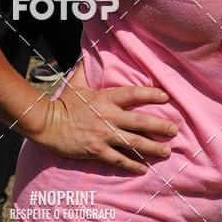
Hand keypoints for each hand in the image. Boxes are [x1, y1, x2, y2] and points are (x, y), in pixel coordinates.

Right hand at [31, 65, 177, 173]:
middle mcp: (109, 117)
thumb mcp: (76, 83)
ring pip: (134, 142)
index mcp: (105, 99)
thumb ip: (84, 69)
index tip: (166, 96)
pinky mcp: (97, 151)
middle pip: (140, 121)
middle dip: (159, 126)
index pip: (133, 94)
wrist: (47, 124)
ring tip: (166, 152)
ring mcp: (104, 135)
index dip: (151, 94)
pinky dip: (132, 165)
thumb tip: (86, 53)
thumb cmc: (63, 103)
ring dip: (152, 148)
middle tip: (174, 131)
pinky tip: (143, 169)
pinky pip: (118, 159)